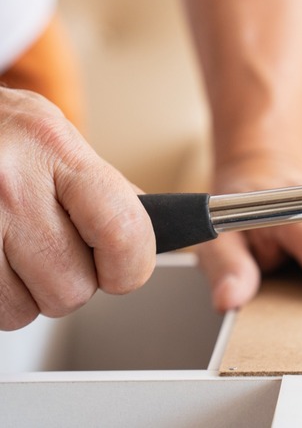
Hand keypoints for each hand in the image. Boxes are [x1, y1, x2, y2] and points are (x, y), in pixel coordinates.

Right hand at [0, 88, 155, 329]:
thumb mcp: (54, 140)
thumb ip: (102, 189)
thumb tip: (141, 244)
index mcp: (54, 148)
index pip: (123, 231)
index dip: (131, 268)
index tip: (123, 273)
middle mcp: (10, 181)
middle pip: (73, 286)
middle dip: (69, 281)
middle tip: (53, 252)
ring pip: (25, 309)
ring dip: (25, 294)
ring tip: (15, 252)